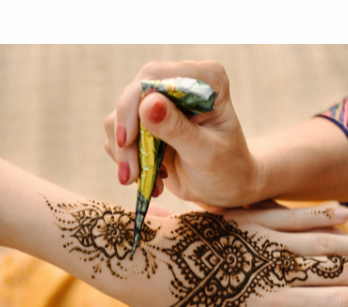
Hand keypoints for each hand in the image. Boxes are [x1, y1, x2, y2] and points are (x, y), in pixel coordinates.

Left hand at [47, 199, 347, 306]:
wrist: (132, 258)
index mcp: (269, 304)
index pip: (334, 304)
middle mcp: (270, 268)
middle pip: (337, 269)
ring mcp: (260, 241)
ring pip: (321, 242)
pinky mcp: (245, 221)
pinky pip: (290, 218)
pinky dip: (319, 217)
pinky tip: (344, 214)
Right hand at [105, 60, 258, 208]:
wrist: (227, 187)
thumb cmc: (228, 170)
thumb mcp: (207, 154)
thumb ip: (178, 129)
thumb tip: (148, 103)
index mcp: (206, 79)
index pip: (155, 77)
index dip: (134, 105)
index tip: (127, 140)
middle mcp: (179, 80)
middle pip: (132, 94)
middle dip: (125, 136)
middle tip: (128, 174)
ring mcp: (160, 98)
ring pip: (119, 115)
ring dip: (124, 152)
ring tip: (140, 181)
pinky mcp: (145, 118)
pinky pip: (119, 132)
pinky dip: (128, 158)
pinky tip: (152, 178)